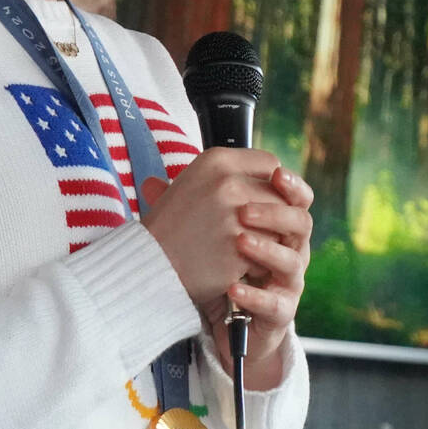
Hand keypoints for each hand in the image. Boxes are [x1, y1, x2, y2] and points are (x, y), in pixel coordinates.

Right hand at [138, 149, 279, 308]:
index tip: (262, 199)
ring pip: (278, 227)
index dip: (271, 183)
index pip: (270, 163)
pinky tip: (237, 267)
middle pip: (279, 196)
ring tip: (244, 250)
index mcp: (216, 161)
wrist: (148, 264)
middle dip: (273, 216)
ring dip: (267, 242)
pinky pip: (268, 255)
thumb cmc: (170, 226)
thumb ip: (232, 176)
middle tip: (254, 231)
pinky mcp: (239, 248)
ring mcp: (234, 216)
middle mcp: (227, 182)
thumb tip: (277, 171)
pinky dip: (257, 265)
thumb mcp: (191, 185)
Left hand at [142, 162, 313, 391]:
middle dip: (276, 213)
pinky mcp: (280, 311)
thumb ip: (190, 207)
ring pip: (292, 261)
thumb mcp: (208, 233)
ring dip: (267, 250)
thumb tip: (151, 182)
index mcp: (277, 227)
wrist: (226, 316)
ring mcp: (287, 282)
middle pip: (302, 223)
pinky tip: (233, 289)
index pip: (296, 199)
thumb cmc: (220, 267)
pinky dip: (254, 296)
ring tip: (240, 242)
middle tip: (244, 210)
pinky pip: (275, 303)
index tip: (273, 173)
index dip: (290, 185)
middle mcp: (290, 251)